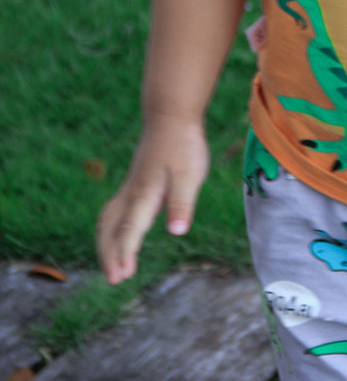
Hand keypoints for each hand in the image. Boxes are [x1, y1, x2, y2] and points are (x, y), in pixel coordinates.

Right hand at [97, 116, 208, 283]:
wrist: (171, 115)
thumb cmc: (183, 145)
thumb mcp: (190, 173)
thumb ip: (182, 202)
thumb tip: (177, 231)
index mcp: (144, 194)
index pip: (129, 230)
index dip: (124, 253)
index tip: (121, 276)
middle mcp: (132, 193)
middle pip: (110, 228)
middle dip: (109, 254)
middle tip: (114, 279)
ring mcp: (130, 186)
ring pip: (108, 219)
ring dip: (107, 243)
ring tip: (113, 264)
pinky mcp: (134, 182)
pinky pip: (113, 210)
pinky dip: (110, 228)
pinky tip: (119, 235)